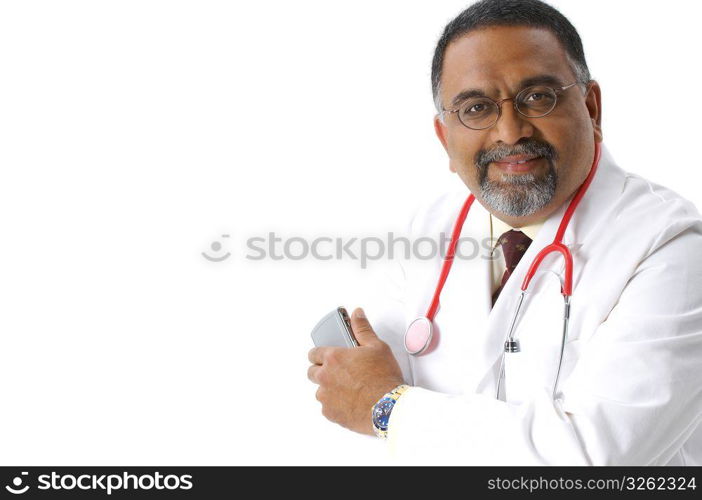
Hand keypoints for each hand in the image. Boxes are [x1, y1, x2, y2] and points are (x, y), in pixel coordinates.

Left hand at [307, 307, 404, 434]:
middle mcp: (325, 377)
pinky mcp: (331, 413)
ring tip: (348, 389)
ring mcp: (326, 397)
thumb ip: (362, 329)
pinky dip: (336, 405)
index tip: (326, 356)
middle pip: (312, 372)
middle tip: (339, 372)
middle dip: (322, 371)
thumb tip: (357, 314)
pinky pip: (327, 408)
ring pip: (320, 391)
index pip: (313, 353)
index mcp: (333, 358)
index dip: (320, 354)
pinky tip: (350, 402)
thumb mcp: (377, 346)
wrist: (389, 408)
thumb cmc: (383, 378)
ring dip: (329, 389)